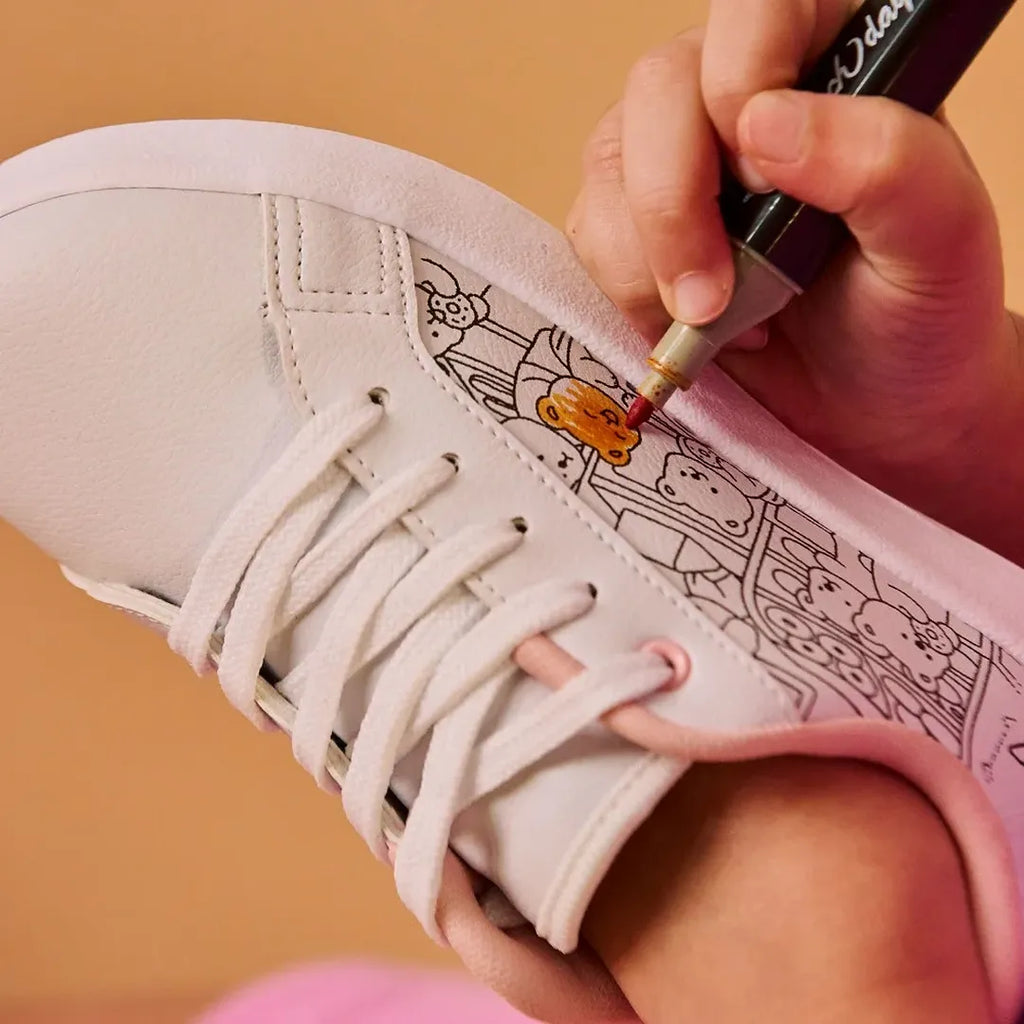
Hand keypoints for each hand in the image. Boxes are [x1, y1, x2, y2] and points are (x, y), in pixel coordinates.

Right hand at [567, 0, 1023, 563]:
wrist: (870, 406)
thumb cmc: (915, 320)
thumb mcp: (942, 242)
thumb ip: (886, 163)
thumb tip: (762, 123)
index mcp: (832, 61)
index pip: (755, 11)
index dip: (738, 77)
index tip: (762, 181)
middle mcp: (742, 97)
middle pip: (657, 90)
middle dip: (673, 206)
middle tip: (712, 298)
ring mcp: (679, 159)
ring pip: (607, 165)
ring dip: (644, 261)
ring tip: (718, 320)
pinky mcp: (633, 224)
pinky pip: (587, 232)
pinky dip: (625, 290)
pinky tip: (690, 324)